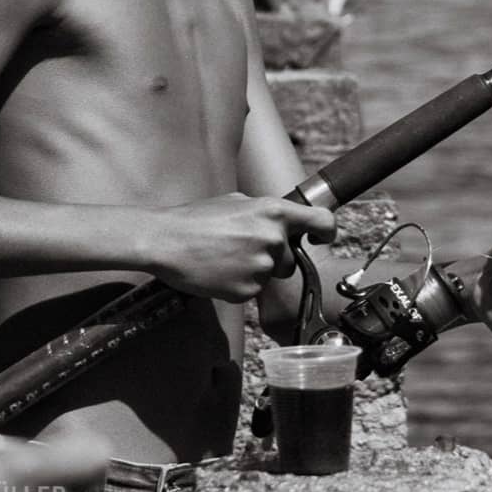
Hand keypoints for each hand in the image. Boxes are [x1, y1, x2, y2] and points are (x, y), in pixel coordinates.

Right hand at [144, 194, 335, 299]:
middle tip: (240, 249)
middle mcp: (273, 239)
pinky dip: (238, 284)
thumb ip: (266, 212)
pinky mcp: (246, 290)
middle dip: (272, 257)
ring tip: (224, 258)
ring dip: (253, 271)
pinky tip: (218, 272)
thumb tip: (282, 220)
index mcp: (274, 212)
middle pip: (290, 259)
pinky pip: (252, 290)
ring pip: (269, 275)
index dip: (327, 232)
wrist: (165, 241)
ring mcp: (261, 267)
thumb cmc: (196, 219)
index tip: (322, 239)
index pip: (323, 221)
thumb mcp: (237, 201)